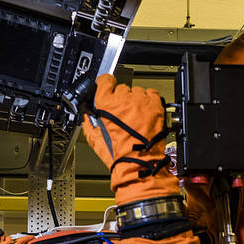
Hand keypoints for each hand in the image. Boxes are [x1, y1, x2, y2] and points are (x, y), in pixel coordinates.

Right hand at [82, 74, 176, 204]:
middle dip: (120, 99)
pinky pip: (151, 94)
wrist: (139, 163)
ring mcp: (140, 101)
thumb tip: (88, 113)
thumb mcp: (93, 138)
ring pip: (136, 91)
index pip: (104, 80)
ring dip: (135, 101)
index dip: (105, 86)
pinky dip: (148, 101)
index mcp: (106, 104)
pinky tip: (145, 113)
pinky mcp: (155, 105)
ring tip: (135, 117)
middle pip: (121, 88)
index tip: (107, 89)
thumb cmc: (118, 154)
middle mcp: (124, 99)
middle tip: (121, 114)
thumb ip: (88, 120)